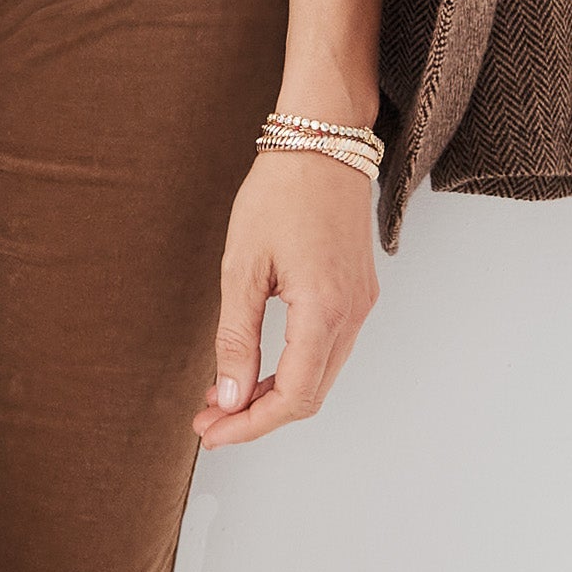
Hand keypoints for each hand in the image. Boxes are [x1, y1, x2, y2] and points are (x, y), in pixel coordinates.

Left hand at [193, 144, 378, 447]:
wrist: (321, 141)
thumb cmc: (280, 190)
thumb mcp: (243, 264)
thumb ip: (237, 335)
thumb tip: (230, 396)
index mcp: (325, 309)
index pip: (292, 397)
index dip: (250, 424)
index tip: (211, 431)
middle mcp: (352, 315)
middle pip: (309, 396)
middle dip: (257, 415)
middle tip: (210, 419)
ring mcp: (360, 305)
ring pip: (320, 375)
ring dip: (275, 393)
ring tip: (226, 394)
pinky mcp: (358, 293)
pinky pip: (328, 349)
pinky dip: (294, 366)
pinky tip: (261, 364)